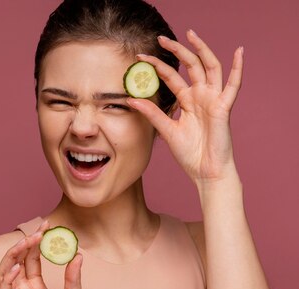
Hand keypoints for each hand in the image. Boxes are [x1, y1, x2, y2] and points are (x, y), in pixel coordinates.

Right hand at [0, 221, 83, 288]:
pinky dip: (7, 279)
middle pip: (16, 260)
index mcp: (37, 287)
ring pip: (5, 272)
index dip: (37, 241)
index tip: (48, 224)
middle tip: (39, 231)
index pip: (32, 257)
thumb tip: (78, 254)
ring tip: (27, 242)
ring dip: (13, 256)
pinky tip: (18, 268)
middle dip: (25, 243)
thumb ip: (73, 279)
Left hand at [128, 30, 243, 184]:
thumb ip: (151, 113)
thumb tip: (131, 98)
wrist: (204, 172)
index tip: (140, 58)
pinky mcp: (223, 108)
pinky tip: (239, 52)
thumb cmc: (189, 153)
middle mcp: (200, 96)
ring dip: (201, 49)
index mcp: (187, 101)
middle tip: (161, 38)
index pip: (171, 76)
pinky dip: (238, 68)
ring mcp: (213, 100)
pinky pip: (233, 85)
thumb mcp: (165, 130)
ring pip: (210, 67)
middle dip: (177, 50)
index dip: (157, 66)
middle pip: (190, 65)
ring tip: (191, 34)